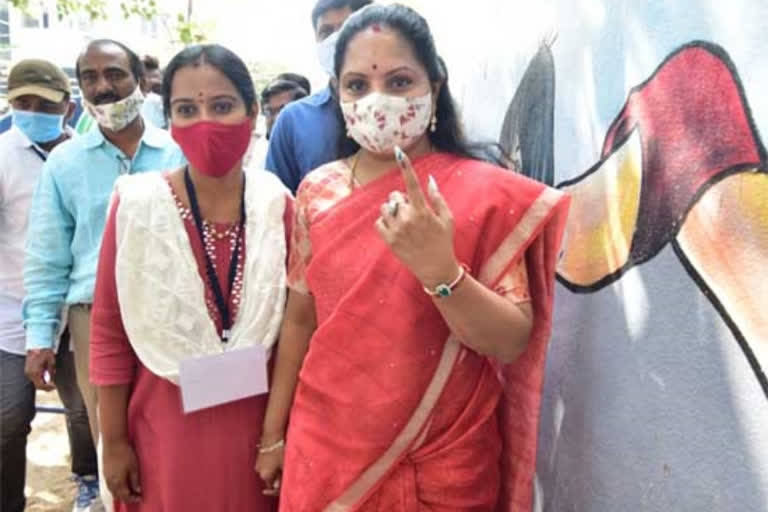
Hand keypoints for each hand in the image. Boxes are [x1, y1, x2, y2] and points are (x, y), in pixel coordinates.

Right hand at [25, 349, 55, 390]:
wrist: (38, 344)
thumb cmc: (45, 352)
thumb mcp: (51, 363)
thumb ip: (51, 373)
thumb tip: (52, 380)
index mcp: (35, 372)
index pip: (40, 386)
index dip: (48, 388)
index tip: (54, 387)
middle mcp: (29, 373)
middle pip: (37, 385)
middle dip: (45, 386)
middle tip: (52, 385)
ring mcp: (27, 371)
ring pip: (35, 381)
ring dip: (42, 381)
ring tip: (50, 379)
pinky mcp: (28, 368)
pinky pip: (34, 376)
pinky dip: (39, 377)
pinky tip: (45, 374)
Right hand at [104, 439, 140, 503]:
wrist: (113, 442)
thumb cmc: (125, 454)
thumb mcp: (134, 467)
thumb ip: (135, 480)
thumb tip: (138, 490)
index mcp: (118, 482)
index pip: (125, 496)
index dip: (133, 498)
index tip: (140, 497)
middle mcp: (110, 482)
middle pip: (117, 495)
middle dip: (126, 498)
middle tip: (135, 496)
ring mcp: (106, 477)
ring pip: (112, 491)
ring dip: (120, 494)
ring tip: (128, 492)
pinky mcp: (104, 472)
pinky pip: (109, 485)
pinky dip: (115, 488)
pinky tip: (120, 485)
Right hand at [255, 444, 283, 496]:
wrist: (271, 435)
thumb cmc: (279, 450)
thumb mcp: (284, 465)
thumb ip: (281, 478)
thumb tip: (278, 486)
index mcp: (265, 475)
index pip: (271, 487)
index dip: (278, 486)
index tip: (284, 482)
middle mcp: (259, 471)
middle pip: (269, 478)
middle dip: (276, 476)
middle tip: (284, 469)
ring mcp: (257, 463)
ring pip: (267, 470)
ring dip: (273, 469)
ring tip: (281, 461)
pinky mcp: (258, 456)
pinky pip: (265, 463)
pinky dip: (271, 463)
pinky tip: (277, 456)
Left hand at [376, 146, 460, 287]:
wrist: (435, 268)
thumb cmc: (443, 242)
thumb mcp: (447, 219)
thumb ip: (437, 198)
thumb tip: (429, 180)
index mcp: (423, 211)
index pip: (412, 184)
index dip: (406, 166)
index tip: (399, 152)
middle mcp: (408, 218)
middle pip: (395, 196)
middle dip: (400, 200)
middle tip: (410, 211)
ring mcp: (397, 230)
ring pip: (385, 208)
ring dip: (391, 211)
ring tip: (402, 222)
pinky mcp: (389, 240)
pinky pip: (378, 222)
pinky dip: (384, 223)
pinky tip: (395, 229)